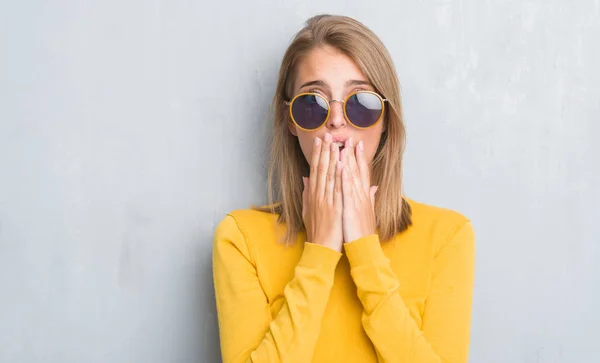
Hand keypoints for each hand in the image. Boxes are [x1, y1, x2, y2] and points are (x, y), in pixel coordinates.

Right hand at [302, 133, 343, 251]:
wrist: (321, 248)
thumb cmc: (317, 230)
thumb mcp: (308, 210)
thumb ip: (307, 193)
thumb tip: (306, 178)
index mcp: (313, 195)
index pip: (315, 170)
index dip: (318, 154)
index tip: (320, 141)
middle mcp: (318, 195)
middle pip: (321, 169)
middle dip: (325, 151)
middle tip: (327, 135)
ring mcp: (327, 201)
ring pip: (329, 176)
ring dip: (333, 159)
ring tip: (336, 144)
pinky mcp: (335, 208)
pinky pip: (337, 190)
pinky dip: (339, 177)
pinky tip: (341, 165)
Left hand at [341, 137, 377, 242]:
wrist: (364, 246)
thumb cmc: (362, 230)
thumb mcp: (367, 211)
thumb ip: (370, 197)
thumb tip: (373, 187)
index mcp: (364, 195)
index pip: (362, 172)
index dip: (359, 157)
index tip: (356, 144)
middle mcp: (362, 195)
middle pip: (358, 171)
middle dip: (354, 154)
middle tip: (350, 138)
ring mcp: (357, 200)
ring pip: (352, 177)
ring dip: (348, 160)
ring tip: (344, 146)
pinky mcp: (351, 207)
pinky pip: (347, 189)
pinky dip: (345, 177)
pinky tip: (342, 166)